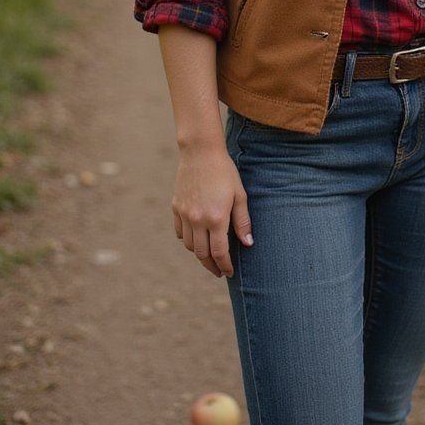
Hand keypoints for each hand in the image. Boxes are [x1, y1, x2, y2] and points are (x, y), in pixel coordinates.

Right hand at [172, 142, 252, 277]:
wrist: (200, 152)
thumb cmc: (225, 172)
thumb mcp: (240, 195)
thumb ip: (242, 221)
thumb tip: (248, 243)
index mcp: (216, 218)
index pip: (219, 253)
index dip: (225, 266)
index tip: (228, 272)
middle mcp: (197, 220)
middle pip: (202, 254)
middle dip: (211, 265)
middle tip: (219, 270)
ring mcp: (184, 214)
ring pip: (189, 245)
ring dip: (199, 253)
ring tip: (209, 255)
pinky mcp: (176, 207)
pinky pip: (179, 232)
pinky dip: (186, 239)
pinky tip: (195, 239)